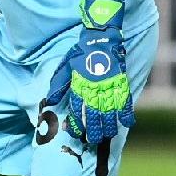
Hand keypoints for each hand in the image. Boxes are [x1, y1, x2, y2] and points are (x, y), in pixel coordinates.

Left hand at [44, 0, 135, 144]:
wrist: (100, 36)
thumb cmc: (80, 51)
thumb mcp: (65, 66)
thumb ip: (57, 85)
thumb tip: (48, 102)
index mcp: (79, 84)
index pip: (76, 108)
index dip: (76, 122)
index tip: (75, 132)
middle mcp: (94, 86)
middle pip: (93, 113)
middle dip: (92, 128)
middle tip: (91, 140)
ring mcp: (109, 84)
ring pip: (109, 110)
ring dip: (108, 125)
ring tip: (106, 136)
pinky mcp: (121, 80)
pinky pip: (125, 100)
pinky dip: (126, 112)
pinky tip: (127, 124)